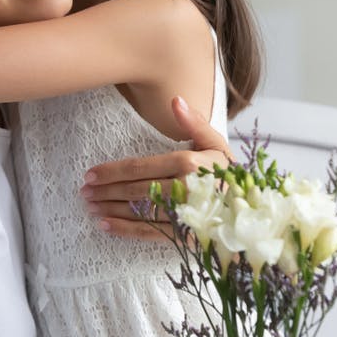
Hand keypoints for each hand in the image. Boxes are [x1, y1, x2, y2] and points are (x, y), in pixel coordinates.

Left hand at [81, 95, 233, 240]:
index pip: (140, 167)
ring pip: (138, 211)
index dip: (112, 171)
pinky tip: (105, 225)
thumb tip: (174, 100)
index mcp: (189, 164)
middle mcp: (184, 190)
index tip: (91, 173)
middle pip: (134, 190)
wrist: (252, 211)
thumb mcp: (216, 143)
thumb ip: (194, 122)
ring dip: (110, 209)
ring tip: (90, 206)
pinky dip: (125, 230)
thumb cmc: (229, 174)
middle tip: (84, 190)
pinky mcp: (185, 236)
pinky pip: (149, 232)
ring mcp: (183, 215)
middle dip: (105, 190)